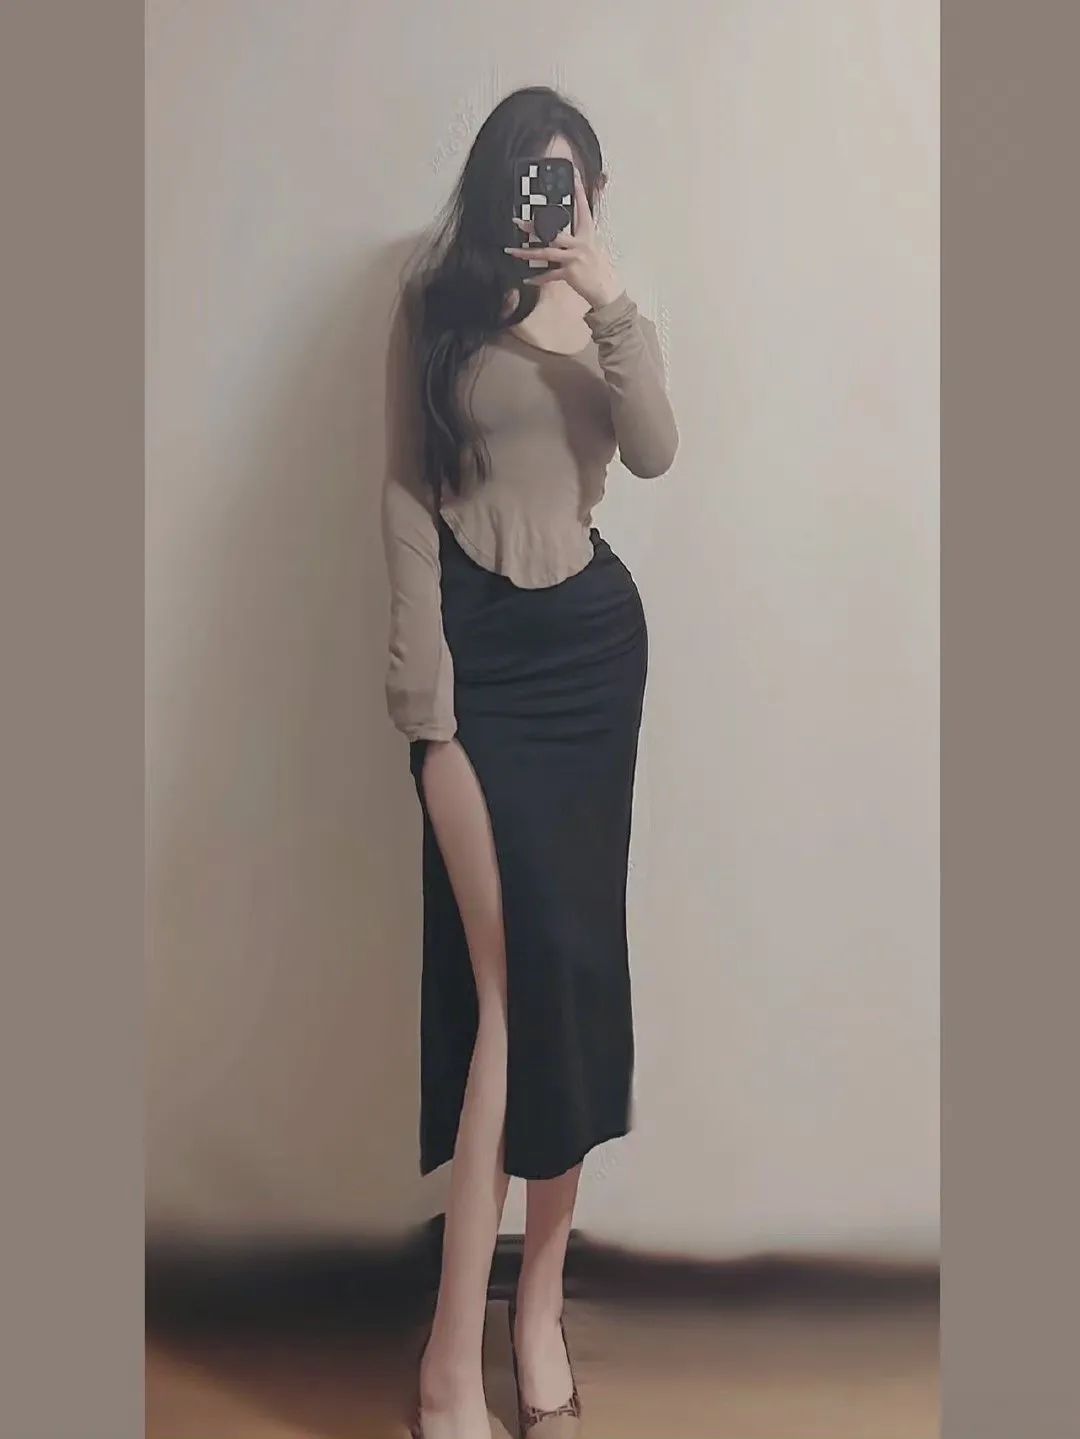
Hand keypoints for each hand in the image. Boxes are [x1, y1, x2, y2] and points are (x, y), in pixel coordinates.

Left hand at [504, 169, 623, 310]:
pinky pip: (549, 275)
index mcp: (587, 233)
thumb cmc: (597, 267)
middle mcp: (581, 243)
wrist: (605, 289)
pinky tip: (526, 279)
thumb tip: (563, 227)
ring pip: (546, 252)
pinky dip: (537, 279)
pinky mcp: (570, 273)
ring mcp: (575, 258)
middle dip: (533, 227)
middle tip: (518, 222)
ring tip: (512, 251)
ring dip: (526, 253)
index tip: (573, 174)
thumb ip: (579, 234)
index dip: (579, 191)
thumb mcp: (592, 246)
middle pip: (553, 231)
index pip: (582, 208)